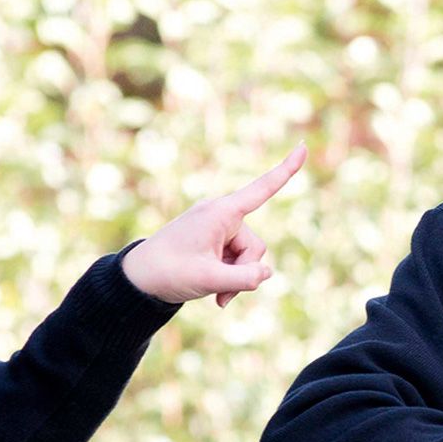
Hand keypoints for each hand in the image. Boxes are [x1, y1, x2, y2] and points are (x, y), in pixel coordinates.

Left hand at [120, 144, 304, 305]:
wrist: (138, 279)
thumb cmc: (169, 272)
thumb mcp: (209, 280)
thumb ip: (243, 279)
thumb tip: (267, 273)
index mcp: (220, 213)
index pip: (260, 190)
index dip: (285, 170)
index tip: (303, 146)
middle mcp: (221, 216)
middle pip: (255, 247)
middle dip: (245, 272)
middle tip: (223, 294)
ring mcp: (218, 229)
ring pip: (247, 257)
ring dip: (236, 279)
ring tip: (217, 296)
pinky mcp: (214, 242)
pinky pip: (235, 260)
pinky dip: (230, 278)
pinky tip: (217, 295)